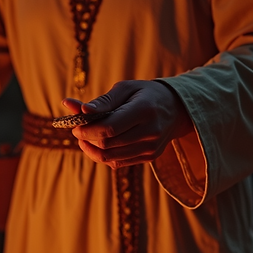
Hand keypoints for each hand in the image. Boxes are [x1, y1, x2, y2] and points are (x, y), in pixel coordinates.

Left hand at [62, 80, 193, 168]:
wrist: (176, 109)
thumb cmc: (145, 95)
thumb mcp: (126, 89)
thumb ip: (102, 101)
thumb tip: (79, 109)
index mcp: (144, 110)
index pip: (109, 128)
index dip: (87, 130)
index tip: (75, 125)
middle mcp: (150, 132)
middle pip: (107, 144)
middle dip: (87, 138)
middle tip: (78, 129)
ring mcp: (151, 148)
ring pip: (110, 157)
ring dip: (91, 149)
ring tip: (86, 137)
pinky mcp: (149, 157)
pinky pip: (117, 163)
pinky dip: (103, 155)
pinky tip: (99, 144)